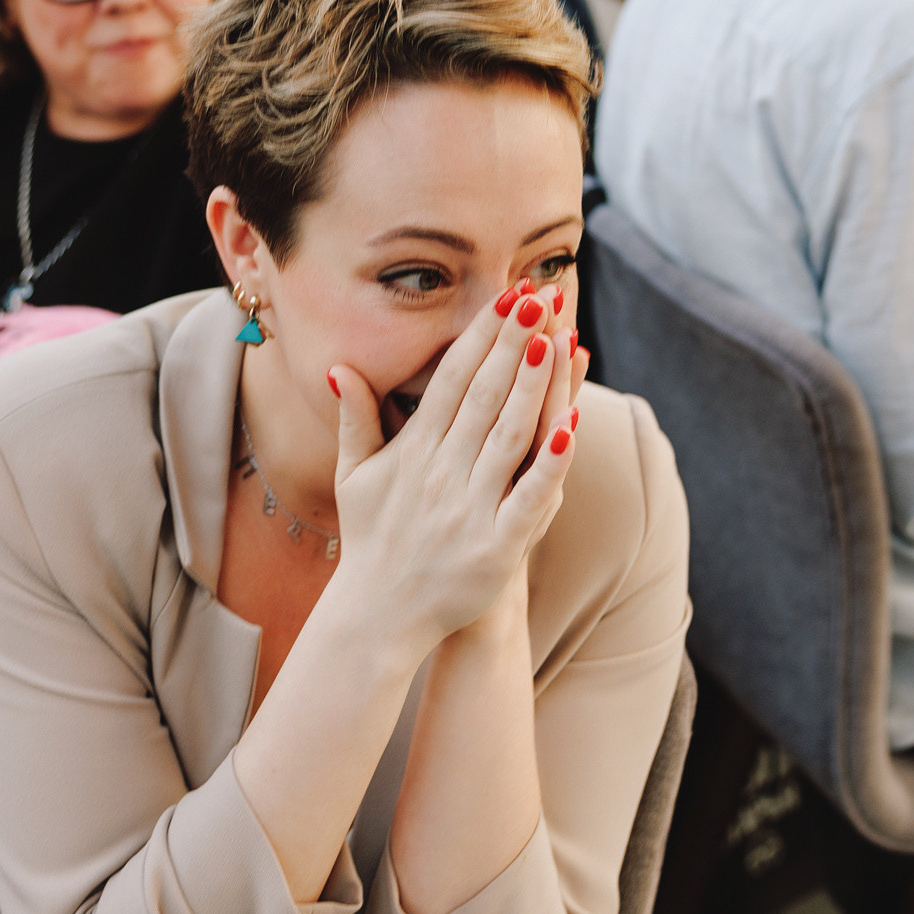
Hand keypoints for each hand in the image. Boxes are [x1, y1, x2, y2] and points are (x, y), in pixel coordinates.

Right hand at [320, 283, 587, 655]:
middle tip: (539, 295)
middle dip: (513, 343)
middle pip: (483, 397)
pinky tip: (573, 424)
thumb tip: (341, 369)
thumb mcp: (355, 477)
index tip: (506, 296)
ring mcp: (468, 510)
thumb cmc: (371, 542)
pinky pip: (528, 497)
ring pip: (508, 436)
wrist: (377, 617)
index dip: (481, 336)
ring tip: (555, 338)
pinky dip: (550, 462)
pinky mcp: (495, 548)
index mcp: (413, 452)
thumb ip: (356, 421)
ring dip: (533, 386)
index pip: (452, 380)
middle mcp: (441, 474)